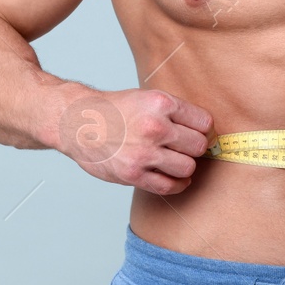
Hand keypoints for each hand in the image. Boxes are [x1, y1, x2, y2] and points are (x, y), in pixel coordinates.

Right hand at [54, 88, 214, 195]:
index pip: (204, 122)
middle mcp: (155, 127)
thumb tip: (206, 132)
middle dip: (194, 148)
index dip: (203, 129)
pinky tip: (174, 178)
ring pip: (188, 167)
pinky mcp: (133, 174)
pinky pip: (169, 186)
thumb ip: (174, 113)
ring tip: (175, 161)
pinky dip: (177, 184)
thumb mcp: (146, 98)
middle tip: (185, 148)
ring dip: (184, 166)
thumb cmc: (115, 111)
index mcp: (161, 103)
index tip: (198, 133)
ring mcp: (144, 152)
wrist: (78, 123)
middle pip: (199, 146)